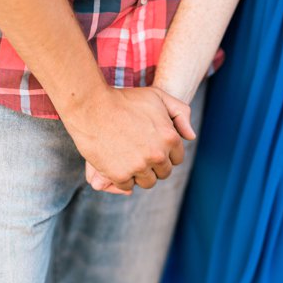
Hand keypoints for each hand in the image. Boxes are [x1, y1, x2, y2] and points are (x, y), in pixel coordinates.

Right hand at [63, 85, 193, 191]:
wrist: (92, 107)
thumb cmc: (124, 99)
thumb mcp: (157, 96)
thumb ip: (180, 113)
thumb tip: (191, 137)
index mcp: (170, 137)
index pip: (177, 159)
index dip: (165, 154)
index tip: (152, 149)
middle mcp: (158, 155)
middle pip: (163, 173)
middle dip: (154, 166)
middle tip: (139, 156)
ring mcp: (139, 166)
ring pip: (146, 182)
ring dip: (139, 175)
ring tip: (129, 162)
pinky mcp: (120, 175)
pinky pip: (126, 186)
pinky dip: (122, 179)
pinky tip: (116, 166)